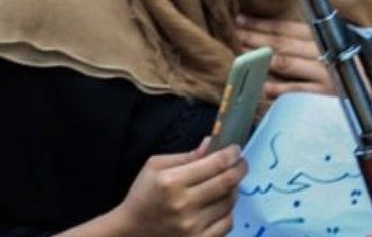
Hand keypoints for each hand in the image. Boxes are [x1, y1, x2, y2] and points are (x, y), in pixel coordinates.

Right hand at [108, 140, 245, 236]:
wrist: (130, 231)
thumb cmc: (143, 196)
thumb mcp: (156, 167)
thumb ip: (186, 155)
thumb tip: (212, 144)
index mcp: (172, 182)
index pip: (215, 164)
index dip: (231, 154)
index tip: (236, 150)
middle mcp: (184, 205)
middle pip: (227, 182)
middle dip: (239, 168)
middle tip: (241, 163)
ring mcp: (192, 227)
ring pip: (229, 203)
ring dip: (233, 190)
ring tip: (227, 184)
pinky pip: (227, 224)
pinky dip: (228, 212)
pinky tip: (220, 205)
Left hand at [234, 16, 335, 100]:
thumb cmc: (352, 62)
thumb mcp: (339, 42)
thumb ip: (312, 39)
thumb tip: (275, 34)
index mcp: (325, 36)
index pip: (287, 27)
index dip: (261, 24)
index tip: (241, 20)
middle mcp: (324, 51)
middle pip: (282, 43)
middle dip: (254, 38)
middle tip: (234, 34)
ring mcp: (324, 73)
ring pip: (285, 63)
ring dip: (260, 59)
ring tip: (239, 55)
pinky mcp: (324, 95)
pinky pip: (295, 90)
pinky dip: (276, 88)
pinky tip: (260, 86)